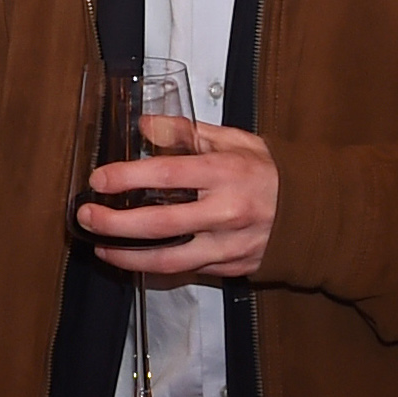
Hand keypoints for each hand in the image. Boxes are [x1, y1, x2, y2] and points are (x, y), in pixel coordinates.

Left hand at [78, 116, 280, 281]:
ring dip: (128, 256)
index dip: (127, 177)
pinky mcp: (230, 268)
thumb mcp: (233, 140)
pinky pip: (185, 271)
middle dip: (115, 223)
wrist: (311, 213)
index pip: (167, 174)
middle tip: (86, 217)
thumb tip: (145, 124)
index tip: (99, 179)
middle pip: (160, 224)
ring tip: (100, 246)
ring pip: (169, 260)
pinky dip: (154, 267)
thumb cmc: (267, 172)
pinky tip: (132, 257)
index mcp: (227, 173)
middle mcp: (227, 213)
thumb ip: (187, 133)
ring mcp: (229, 246)